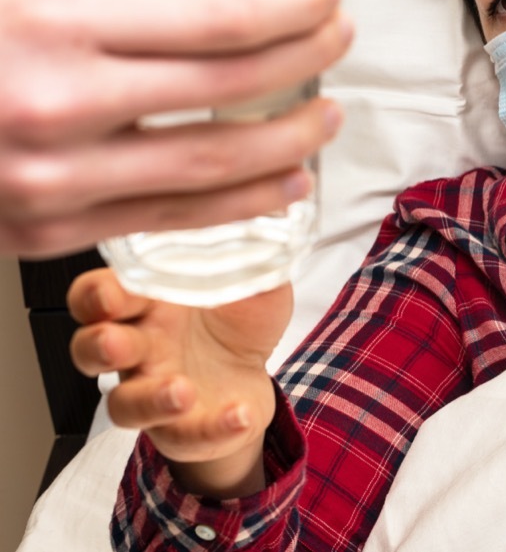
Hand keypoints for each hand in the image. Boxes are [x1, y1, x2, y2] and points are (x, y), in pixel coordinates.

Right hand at [0, 0, 353, 256]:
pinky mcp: (51, 232)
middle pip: (232, 86)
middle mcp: (61, 104)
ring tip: (327, 118)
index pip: (218, 18)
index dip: (294, 6)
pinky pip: (174, 217)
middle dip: (307, 57)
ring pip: (215, 165)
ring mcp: (58, 179)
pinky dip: (243, 203)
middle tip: (338, 39)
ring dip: (291, 141)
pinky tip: (285, 184)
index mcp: (56, 23)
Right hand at [68, 267, 291, 496]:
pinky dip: (214, 428)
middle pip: (91, 348)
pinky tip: (239, 413)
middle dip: (97, 343)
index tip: (112, 288)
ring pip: (123, 403)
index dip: (97, 292)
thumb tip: (267, 217)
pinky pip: (187, 435)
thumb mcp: (250, 282)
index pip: (99, 294)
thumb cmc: (235, 324)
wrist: (252, 379)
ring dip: (148, 398)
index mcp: (147, 303)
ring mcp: (155, 391)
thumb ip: (251, 254)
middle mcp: (140, 348)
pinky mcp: (183, 430)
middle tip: (117, 340)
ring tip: (181, 389)